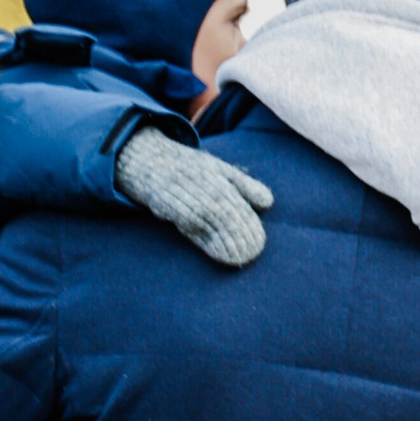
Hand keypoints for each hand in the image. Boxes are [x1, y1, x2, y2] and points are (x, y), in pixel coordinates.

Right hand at [113, 126, 273, 266]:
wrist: (150, 161)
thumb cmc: (192, 169)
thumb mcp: (221, 170)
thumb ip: (245, 185)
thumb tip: (269, 202)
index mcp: (212, 174)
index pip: (234, 201)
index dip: (247, 223)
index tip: (259, 242)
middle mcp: (195, 183)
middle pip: (220, 211)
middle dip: (237, 234)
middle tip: (251, 254)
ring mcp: (178, 194)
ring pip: (204, 220)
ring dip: (222, 241)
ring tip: (238, 258)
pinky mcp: (164, 206)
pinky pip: (186, 225)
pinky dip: (204, 242)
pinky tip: (219, 255)